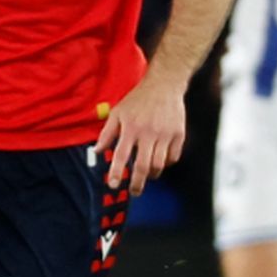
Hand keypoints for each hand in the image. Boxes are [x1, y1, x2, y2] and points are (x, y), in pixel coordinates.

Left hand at [94, 72, 185, 195]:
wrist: (164, 85)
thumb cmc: (137, 100)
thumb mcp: (117, 113)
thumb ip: (107, 133)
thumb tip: (97, 151)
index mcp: (131, 128)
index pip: (121, 155)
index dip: (117, 172)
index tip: (113, 185)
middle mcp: (148, 132)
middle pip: (143, 166)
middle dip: (138, 183)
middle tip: (134, 191)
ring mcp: (165, 134)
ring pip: (159, 164)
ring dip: (152, 174)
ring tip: (146, 175)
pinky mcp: (179, 134)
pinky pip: (173, 157)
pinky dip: (166, 163)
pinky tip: (160, 160)